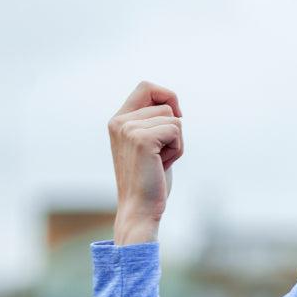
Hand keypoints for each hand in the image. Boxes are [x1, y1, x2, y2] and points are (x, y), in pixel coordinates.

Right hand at [109, 80, 184, 221]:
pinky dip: (178, 149)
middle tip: (159, 155)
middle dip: (173, 130)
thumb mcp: (149, 146)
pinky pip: (177, 130)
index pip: (147, 87)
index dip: (167, 96)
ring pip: (174, 119)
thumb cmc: (149, 181)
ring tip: (159, 162)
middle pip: (166, 104)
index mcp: (118, 120)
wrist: (139, 209)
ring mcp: (128, 128)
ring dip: (176, 142)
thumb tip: (176, 108)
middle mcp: (119, 121)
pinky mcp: (141, 139)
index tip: (175, 117)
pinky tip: (162, 165)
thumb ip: (154, 124)